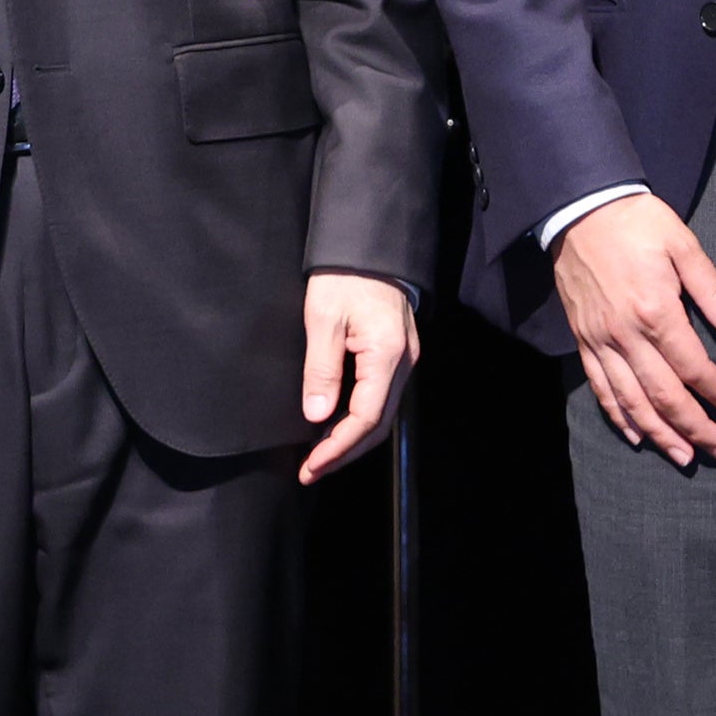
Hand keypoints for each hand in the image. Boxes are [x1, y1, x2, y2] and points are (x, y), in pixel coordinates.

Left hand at [296, 274, 418, 484]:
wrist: (368, 245)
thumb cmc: (343, 276)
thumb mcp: (323, 319)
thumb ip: (322, 369)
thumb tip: (318, 415)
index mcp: (386, 354)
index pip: (366, 417)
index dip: (338, 447)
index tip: (311, 465)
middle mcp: (404, 360)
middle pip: (379, 423)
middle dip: (345, 452)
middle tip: (311, 471)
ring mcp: (405, 357)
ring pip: (383, 412)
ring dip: (352, 438)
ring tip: (319, 455)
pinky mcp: (397, 351)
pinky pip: (382, 395)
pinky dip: (359, 417)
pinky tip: (334, 424)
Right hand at [551, 193, 715, 466]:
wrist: (580, 209)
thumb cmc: (638, 223)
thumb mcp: (684, 245)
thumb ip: (713, 292)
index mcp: (656, 311)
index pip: (694, 368)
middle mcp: (626, 335)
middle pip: (664, 396)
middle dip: (695, 429)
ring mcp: (601, 341)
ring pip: (632, 402)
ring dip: (660, 435)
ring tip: (685, 457)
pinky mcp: (584, 340)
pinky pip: (601, 388)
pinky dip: (620, 417)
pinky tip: (637, 435)